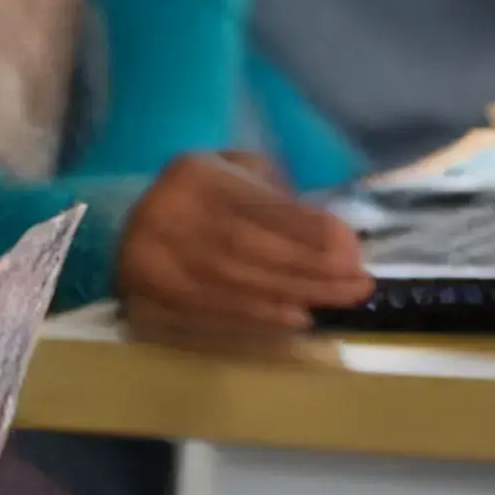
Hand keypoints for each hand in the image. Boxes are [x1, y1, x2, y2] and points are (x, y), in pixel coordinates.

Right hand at [111, 149, 373, 341]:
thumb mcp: (239, 175)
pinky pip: (210, 310)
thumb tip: (335, 240)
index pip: (257, 206)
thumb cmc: (205, 199)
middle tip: (359, 284)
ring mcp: (150, 258)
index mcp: (194, 175)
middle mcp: (165, 213)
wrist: (135, 227)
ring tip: (339, 301)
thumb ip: (279, 198)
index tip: (353, 251)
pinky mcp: (145, 295)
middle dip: (311, 269)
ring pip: (231, 283)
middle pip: (247, 247)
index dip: (309, 231)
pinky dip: (258, 317)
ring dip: (293, 295)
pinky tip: (295, 319)